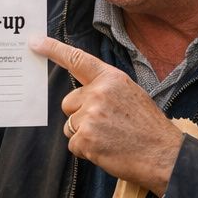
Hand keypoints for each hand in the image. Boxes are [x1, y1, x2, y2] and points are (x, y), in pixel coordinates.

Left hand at [31, 36, 183, 191]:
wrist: (163, 156)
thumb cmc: (148, 127)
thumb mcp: (131, 95)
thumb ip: (105, 89)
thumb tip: (83, 96)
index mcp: (111, 78)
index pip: (77, 60)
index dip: (53, 49)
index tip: (34, 42)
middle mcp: (98, 93)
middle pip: (68, 102)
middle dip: (80, 114)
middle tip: (107, 125)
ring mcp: (90, 116)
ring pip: (70, 124)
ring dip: (84, 134)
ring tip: (111, 138)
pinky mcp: (85, 138)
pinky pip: (74, 144)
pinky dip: (87, 151)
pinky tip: (107, 150)